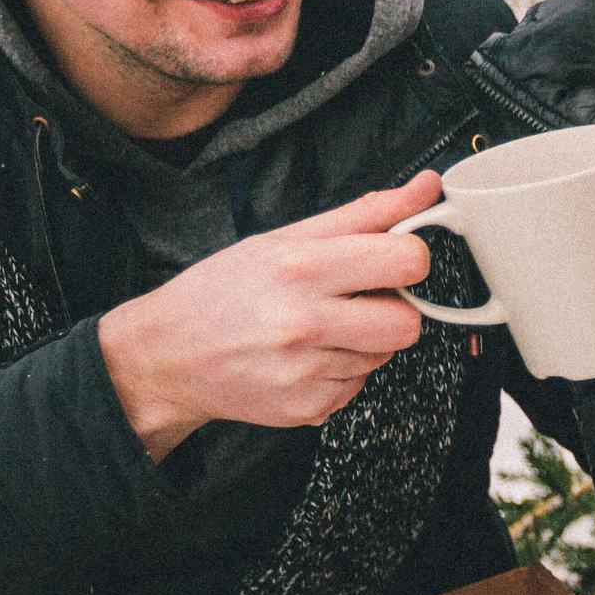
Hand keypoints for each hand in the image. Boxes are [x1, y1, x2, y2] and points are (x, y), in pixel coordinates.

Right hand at [99, 172, 440, 462]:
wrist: (167, 356)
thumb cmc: (226, 289)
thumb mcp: (286, 238)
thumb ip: (365, 214)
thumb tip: (427, 187)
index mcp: (302, 267)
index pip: (408, 262)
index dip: (411, 259)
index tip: (393, 261)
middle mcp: (304, 321)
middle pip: (408, 322)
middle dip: (394, 309)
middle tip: (359, 300)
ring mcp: (306, 371)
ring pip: (385, 355)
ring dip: (366, 340)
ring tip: (321, 327)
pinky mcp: (307, 407)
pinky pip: (359, 386)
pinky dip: (343, 371)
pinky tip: (307, 356)